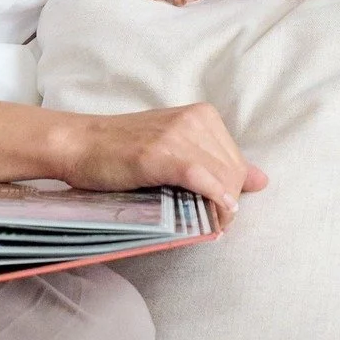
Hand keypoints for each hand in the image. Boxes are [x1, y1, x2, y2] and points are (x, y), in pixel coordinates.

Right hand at [52, 104, 267, 229]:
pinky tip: (213, 214)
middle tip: (209, 224)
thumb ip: (216, 162)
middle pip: (233, 173)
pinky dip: (212, 198)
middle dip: (227, 203)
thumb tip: (262, 179)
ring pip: (222, 179)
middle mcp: (194, 120)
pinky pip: (201, 179)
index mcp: (202, 115)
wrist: (77, 143)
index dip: (232, 192)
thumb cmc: (121, 150)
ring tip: (204, 224)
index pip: (237, 162)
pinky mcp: (160, 153)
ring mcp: (177, 135)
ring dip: (218, 208)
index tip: (216, 211)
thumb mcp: (176, 149)